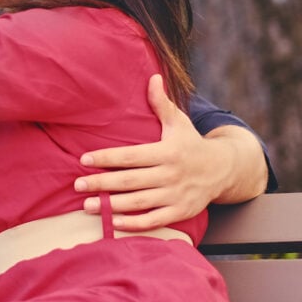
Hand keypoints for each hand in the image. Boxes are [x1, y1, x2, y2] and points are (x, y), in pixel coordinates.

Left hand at [73, 74, 220, 230]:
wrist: (224, 170)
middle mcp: (171, 175)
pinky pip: (154, 221)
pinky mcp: (181, 212)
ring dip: (111, 206)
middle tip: (76, 184)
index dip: (106, 158)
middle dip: (101, 183)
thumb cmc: (192, 143)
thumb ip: (161, 103)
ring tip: (86, 205)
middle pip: (130, 181)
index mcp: (167, 152)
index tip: (84, 159)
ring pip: (139, 203)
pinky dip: (134, 224)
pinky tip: (112, 223)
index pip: (131, 156)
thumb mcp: (178, 122)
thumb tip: (152, 76)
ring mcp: (176, 196)